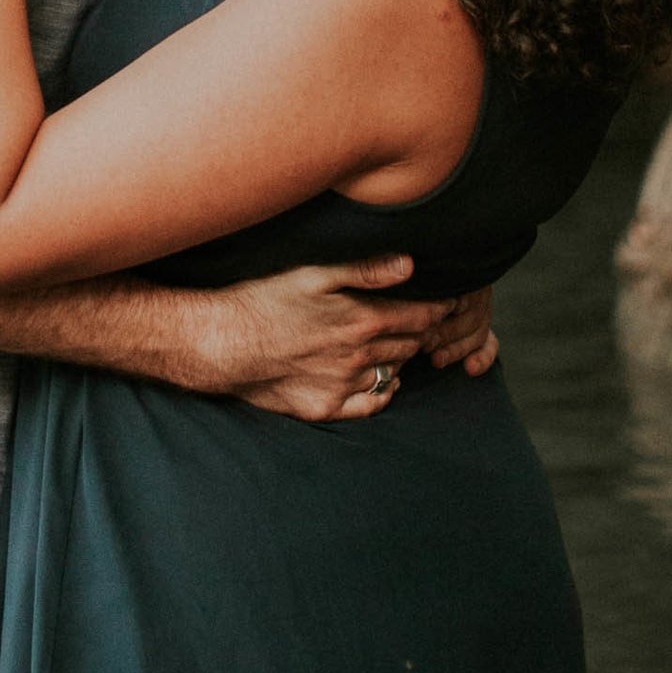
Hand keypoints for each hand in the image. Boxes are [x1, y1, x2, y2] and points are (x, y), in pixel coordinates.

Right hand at [203, 265, 499, 424]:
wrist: (222, 344)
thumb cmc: (263, 300)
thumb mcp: (312, 272)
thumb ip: (365, 269)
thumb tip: (410, 264)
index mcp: (363, 320)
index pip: (422, 316)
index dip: (440, 306)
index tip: (448, 300)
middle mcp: (361, 357)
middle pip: (412, 345)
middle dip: (424, 331)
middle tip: (428, 320)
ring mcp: (344, 387)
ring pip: (393, 372)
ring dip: (402, 358)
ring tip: (402, 345)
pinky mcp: (325, 408)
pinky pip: (370, 405)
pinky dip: (383, 393)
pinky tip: (382, 382)